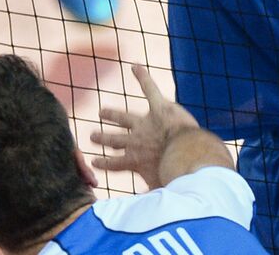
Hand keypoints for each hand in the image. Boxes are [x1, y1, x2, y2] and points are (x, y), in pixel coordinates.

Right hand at [90, 64, 199, 188]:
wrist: (186, 154)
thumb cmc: (176, 175)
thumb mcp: (160, 191)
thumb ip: (153, 199)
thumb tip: (150, 213)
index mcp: (134, 161)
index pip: (114, 164)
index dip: (103, 163)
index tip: (92, 162)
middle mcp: (135, 141)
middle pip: (114, 140)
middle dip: (103, 138)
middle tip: (92, 136)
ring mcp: (145, 122)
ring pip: (124, 116)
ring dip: (113, 113)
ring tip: (103, 111)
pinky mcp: (159, 106)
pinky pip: (149, 88)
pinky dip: (143, 76)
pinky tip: (135, 65)